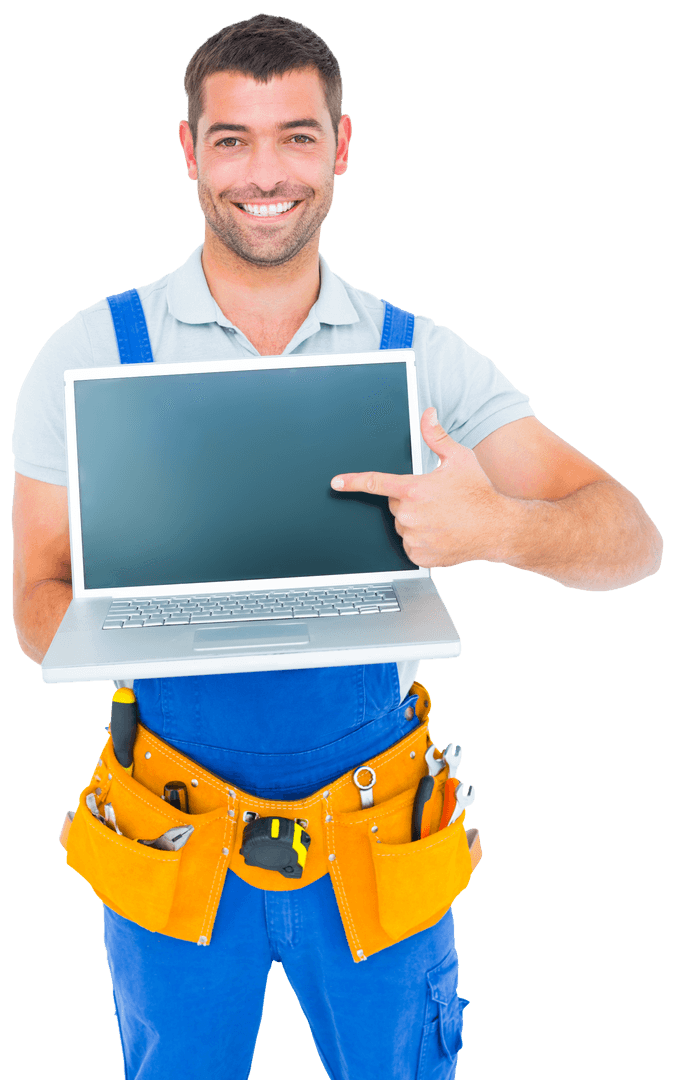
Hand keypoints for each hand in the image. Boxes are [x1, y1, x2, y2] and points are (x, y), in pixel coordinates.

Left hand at [330, 407, 504, 567]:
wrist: (498, 528)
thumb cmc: (480, 493)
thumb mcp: (459, 459)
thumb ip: (436, 436)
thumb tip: (427, 414)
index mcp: (414, 489)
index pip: (375, 483)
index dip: (353, 482)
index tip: (336, 483)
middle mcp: (410, 514)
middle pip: (395, 505)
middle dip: (408, 501)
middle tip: (435, 502)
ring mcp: (414, 537)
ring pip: (402, 527)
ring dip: (415, 522)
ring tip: (442, 518)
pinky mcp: (419, 556)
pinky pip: (409, 546)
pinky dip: (421, 541)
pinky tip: (441, 534)